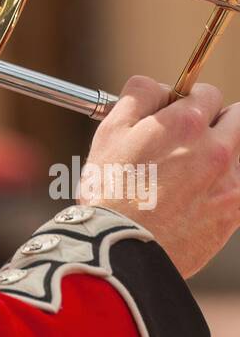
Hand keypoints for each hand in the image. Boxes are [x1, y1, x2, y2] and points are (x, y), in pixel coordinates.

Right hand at [82, 75, 239, 277]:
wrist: (123, 250)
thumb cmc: (110, 190)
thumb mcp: (110, 131)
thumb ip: (139, 96)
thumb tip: (158, 86)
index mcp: (185, 123)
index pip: (207, 93)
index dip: (189, 102)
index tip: (176, 118)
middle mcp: (216, 148)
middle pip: (238, 116)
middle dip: (217, 121)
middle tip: (192, 139)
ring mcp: (230, 182)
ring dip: (225, 153)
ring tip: (194, 173)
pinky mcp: (234, 213)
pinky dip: (228, 184)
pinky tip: (202, 196)